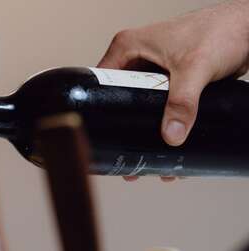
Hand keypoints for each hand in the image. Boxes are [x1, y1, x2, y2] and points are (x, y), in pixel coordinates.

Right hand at [99, 0, 248, 146]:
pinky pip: (157, 101)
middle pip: (118, 95)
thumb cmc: (221, 30)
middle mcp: (136, 55)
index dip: (101, 106)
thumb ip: (182, 103)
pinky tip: (167, 134)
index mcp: (128, 46)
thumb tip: (171, 134)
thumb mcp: (195, 69)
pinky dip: (162, 117)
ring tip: (148, 146)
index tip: (106, 130)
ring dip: (145, 122)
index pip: (100, 80)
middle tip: (128, 147)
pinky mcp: (169, 77)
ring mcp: (152, 67)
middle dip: (124, 121)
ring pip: (139, 101)